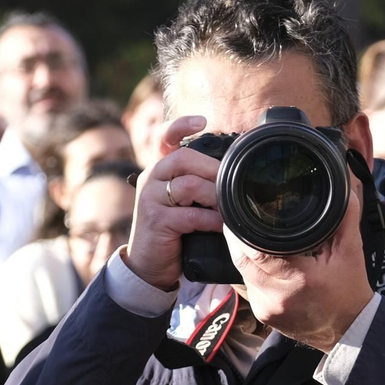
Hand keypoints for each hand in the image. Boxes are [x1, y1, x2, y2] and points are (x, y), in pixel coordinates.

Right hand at [123, 116, 224, 290]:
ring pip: (190, 185)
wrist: (149, 263)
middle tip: (233, 184)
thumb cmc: (173, 230)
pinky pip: (190, 215)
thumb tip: (235, 175)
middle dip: (214, 170)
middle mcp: (151, 178)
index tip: (202, 121)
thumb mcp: (183, 202)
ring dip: (216, 197)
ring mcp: (150, 198)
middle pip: (184, 158)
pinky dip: (211, 220)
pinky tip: (221, 226)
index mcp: (159, 169)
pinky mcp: (156, 220)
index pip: (164, 137)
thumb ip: (199, 184)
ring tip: (229, 209)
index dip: (181, 125)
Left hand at [225, 173, 374, 352]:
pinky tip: (257, 258)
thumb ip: (343, 215)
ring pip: (241, 273)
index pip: (255, 250)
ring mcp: (266, 308)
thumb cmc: (350, 289)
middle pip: (241, 259)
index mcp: (298, 278)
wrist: (350, 330)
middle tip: (237, 217)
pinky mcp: (262, 314)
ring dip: (242, 253)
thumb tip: (341, 181)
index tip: (238, 210)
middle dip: (237, 237)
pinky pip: (247, 286)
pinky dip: (250, 270)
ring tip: (247, 234)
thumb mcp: (351, 249)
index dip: (241, 230)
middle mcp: (276, 296)